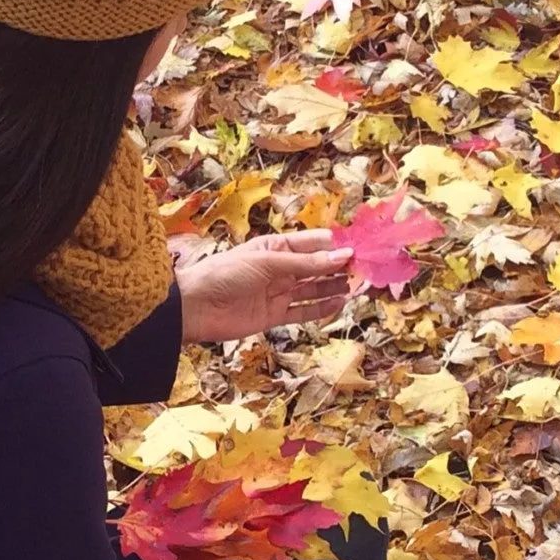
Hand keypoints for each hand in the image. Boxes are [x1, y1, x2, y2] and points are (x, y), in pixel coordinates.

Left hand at [176, 231, 353, 343]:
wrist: (194, 307)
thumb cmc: (226, 273)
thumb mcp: (268, 263)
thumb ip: (306, 264)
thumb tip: (342, 256)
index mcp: (275, 246)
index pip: (312, 243)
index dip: (335, 246)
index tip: (359, 248)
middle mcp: (279, 269)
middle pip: (316, 267)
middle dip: (338, 267)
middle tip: (364, 269)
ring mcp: (277, 293)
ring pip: (313, 289)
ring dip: (333, 287)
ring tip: (356, 286)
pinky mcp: (273, 315)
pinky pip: (303, 312)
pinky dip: (321, 309)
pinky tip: (339, 303)